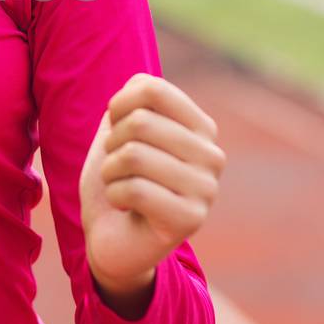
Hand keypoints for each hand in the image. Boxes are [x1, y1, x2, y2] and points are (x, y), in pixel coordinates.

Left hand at [79, 72, 225, 296]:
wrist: (112, 238)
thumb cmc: (118, 180)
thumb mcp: (120, 130)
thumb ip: (133, 101)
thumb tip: (138, 85)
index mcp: (201, 127)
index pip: (151, 88)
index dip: (118, 106)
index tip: (115, 129)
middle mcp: (212, 155)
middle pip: (139, 122)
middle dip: (111, 145)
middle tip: (117, 168)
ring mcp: (207, 189)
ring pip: (133, 155)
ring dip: (110, 172)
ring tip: (120, 186)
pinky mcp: (192, 219)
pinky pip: (134, 189)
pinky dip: (114, 195)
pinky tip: (125, 207)